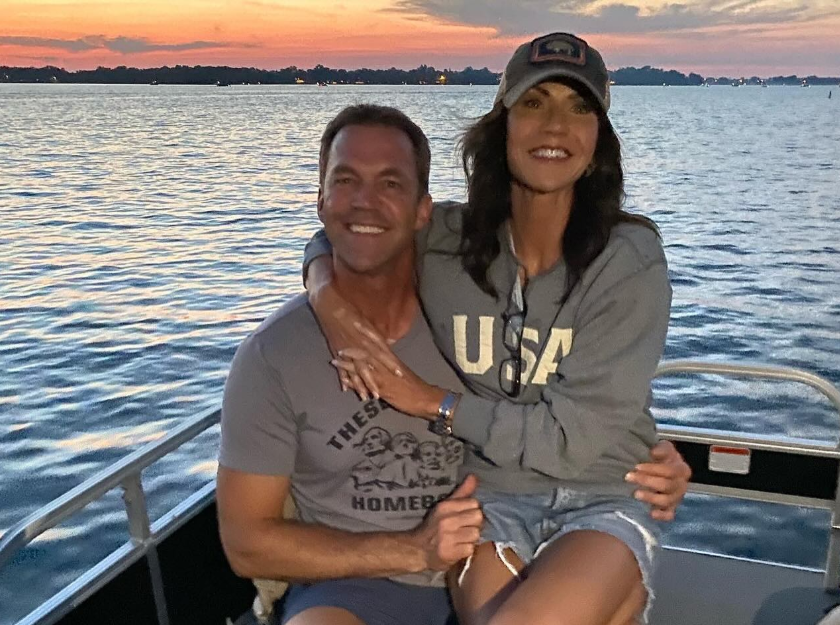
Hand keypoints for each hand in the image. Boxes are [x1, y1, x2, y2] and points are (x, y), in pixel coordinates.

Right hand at [309, 282, 399, 398]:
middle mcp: (358, 346)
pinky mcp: (335, 351)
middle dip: (373, 382)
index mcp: (367, 338)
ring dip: (359, 385)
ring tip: (364, 397)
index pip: (382, 353)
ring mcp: (346, 351)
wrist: (330, 306)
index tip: (399, 374)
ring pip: (354, 371)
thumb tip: (389, 342)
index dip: (391, 364)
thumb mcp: (367, 322)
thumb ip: (377, 335)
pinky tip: (345, 389)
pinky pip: (340, 367)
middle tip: (379, 395)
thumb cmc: (350, 311)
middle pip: (368, 368)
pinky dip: (343, 378)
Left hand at [331, 325, 444, 416]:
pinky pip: (366, 384)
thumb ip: (391, 363)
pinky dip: (354, 381)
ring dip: (349, 362)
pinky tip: (344, 381)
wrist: (425, 398)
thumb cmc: (415, 385)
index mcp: (391, 359)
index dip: (365, 333)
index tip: (354, 323)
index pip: (376, 342)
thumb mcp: (402, 370)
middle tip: (337, 337)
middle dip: (352, 345)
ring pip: (363, 366)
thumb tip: (383, 355)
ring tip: (334, 357)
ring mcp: (384, 376)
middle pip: (366, 351)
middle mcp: (386, 365)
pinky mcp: (383, 389)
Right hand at [410, 475, 482, 570]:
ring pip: (476, 534)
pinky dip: (466, 550)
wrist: (417, 549)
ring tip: (462, 538)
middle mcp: (447, 521)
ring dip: (471, 538)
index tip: (466, 516)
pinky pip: (470, 549)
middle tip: (466, 527)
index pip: (474, 503)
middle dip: (475, 524)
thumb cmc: (434, 526)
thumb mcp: (445, 506)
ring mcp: (448, 538)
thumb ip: (462, 492)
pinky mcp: (450, 553)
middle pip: (478, 517)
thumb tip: (474, 476)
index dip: (473, 510)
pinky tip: (459, 548)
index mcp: (445, 506)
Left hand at [626, 440, 691, 521]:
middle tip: (629, 477)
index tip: (636, 466)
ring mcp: (676, 498)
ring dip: (650, 497)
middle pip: (666, 486)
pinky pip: (668, 515)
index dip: (652, 468)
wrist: (662, 467)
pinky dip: (661, 515)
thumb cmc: (661, 457)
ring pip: (666, 501)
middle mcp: (681, 485)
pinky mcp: (670, 509)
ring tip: (635, 493)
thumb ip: (661, 449)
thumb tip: (654, 453)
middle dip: (646, 481)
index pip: (669, 471)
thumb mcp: (663, 447)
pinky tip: (650, 513)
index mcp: (681, 470)